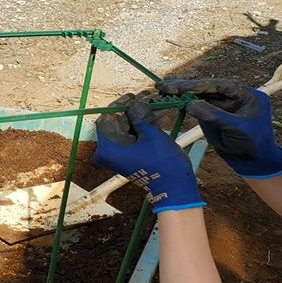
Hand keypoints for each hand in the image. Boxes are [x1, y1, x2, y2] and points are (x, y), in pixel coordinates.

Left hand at [94, 94, 204, 211]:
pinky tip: (157, 113)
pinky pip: (135, 136)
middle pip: (118, 122)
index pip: (107, 118)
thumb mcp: (151, 134)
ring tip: (155, 101)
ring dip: (142, 115)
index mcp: (107, 148)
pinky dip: (144, 125)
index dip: (120, 105)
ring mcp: (120, 154)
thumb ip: (141, 115)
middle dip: (134, 108)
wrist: (174, 187)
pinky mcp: (130, 155)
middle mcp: (109, 152)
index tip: (133, 96)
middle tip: (148, 95)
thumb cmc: (162, 163)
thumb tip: (136, 102)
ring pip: (128, 128)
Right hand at [157, 78, 281, 177]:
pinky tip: (170, 98)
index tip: (180, 86)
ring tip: (162, 89)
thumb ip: (215, 115)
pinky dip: (183, 103)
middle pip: (207, 88)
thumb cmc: (252, 144)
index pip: (220, 86)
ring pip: (200, 95)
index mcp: (246, 94)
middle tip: (163, 85)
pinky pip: (197, 106)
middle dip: (185, 86)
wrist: (253, 162)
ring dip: (181, 92)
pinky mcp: (212, 114)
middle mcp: (233, 95)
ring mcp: (221, 104)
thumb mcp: (237, 128)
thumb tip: (190, 103)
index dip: (199, 85)